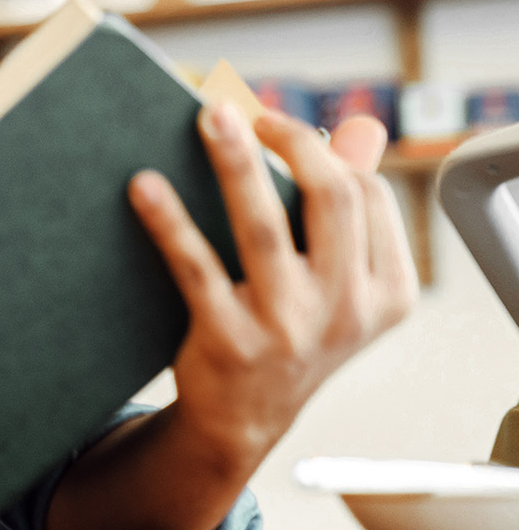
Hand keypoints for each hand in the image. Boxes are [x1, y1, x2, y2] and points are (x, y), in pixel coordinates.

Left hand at [127, 105, 417, 465]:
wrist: (241, 419)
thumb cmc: (290, 331)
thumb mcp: (339, 280)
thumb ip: (350, 203)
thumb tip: (364, 125)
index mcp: (385, 291)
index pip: (366, 196)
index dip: (321, 150)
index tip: (274, 122)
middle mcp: (346, 311)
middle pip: (330, 200)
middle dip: (292, 142)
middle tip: (241, 110)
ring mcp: (288, 328)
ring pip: (264, 227)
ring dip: (235, 163)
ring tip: (208, 116)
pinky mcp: (229, 341)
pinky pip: (196, 268)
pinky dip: (169, 222)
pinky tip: (144, 186)